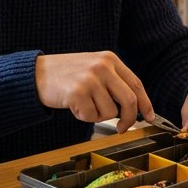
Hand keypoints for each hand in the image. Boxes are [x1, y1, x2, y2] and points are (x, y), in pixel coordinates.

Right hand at [35, 52, 155, 133]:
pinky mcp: (78, 93)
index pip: (136, 84)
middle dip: (129, 119)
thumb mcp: (93, 69)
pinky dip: (83, 116)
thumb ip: (113, 82)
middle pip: (129, 100)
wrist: (37, 74)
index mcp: (109, 59)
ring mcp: (90, 79)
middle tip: (123, 128)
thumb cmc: (66, 74)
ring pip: (110, 112)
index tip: (150, 116)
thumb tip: (134, 107)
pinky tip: (73, 104)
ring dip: (98, 116)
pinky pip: (91, 117)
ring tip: (83, 103)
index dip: (145, 103)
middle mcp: (102, 67)